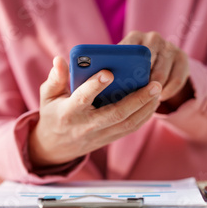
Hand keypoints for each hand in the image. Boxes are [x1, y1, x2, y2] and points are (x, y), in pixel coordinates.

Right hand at [28, 56, 161, 167]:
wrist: (55, 148)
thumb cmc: (53, 114)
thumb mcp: (48, 96)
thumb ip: (55, 77)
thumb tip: (60, 59)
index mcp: (69, 112)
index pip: (83, 97)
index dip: (95, 85)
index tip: (108, 71)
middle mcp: (86, 125)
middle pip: (116, 113)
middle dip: (137, 98)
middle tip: (154, 83)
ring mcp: (100, 134)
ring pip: (128, 123)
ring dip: (146, 107)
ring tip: (158, 89)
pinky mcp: (110, 139)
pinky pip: (131, 128)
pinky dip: (145, 115)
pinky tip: (154, 101)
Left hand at [119, 31, 193, 110]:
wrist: (159, 61)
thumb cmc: (132, 68)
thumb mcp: (122, 65)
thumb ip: (113, 69)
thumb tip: (100, 81)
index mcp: (135, 37)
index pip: (128, 52)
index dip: (125, 69)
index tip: (119, 86)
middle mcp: (153, 38)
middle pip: (146, 65)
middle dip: (139, 85)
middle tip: (131, 101)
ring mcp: (170, 46)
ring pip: (161, 76)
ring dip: (153, 92)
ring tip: (145, 103)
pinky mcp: (183, 57)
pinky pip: (176, 81)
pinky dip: (167, 92)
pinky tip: (159, 98)